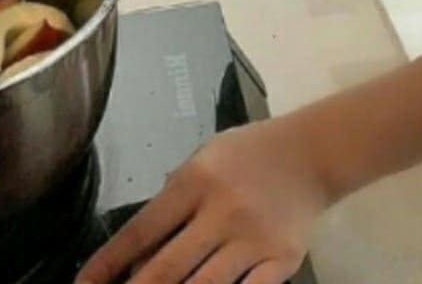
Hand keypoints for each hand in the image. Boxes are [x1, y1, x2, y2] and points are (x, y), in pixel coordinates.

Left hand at [76, 117, 331, 283]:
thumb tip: (139, 242)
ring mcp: (253, 239)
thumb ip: (176, 192)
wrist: (314, 151)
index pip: (141, 230)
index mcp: (196, 179)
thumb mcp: (207, 155)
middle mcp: (221, 210)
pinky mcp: (282, 260)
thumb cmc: (252, 151)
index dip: (107, 264)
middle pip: (165, 269)